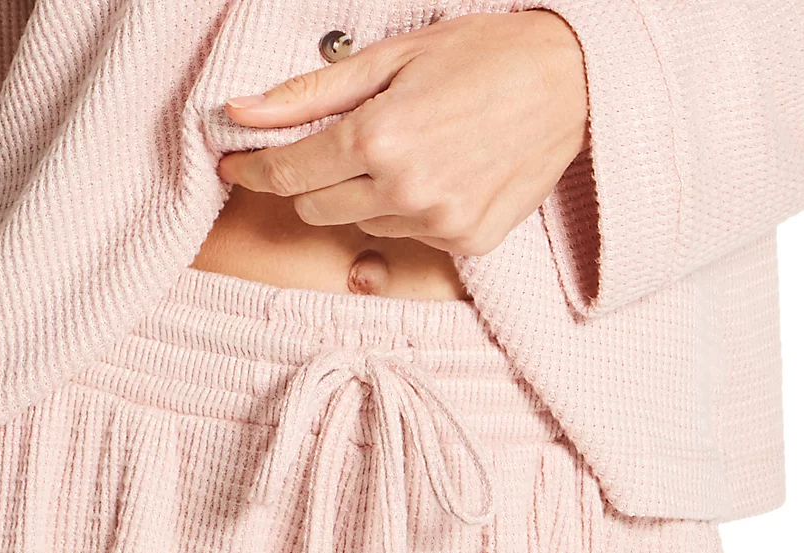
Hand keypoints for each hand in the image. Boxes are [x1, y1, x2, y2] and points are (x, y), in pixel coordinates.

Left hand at [216, 11, 588, 256]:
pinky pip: (407, 235)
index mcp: (377, 138)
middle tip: (339, 144)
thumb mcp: (390, 58)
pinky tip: (437, 174)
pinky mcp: (464, 242)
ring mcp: (436, 222)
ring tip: (408, 149)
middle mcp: (403, 190)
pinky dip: (407, 209)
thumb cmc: (482, 55)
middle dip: (313, 178)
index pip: (288, 171)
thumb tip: (242, 112)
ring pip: (361, 223)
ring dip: (364, 193)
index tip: (235, 164)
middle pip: (316, 207)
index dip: (254, 167)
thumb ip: (309, 94)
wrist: (571, 83)